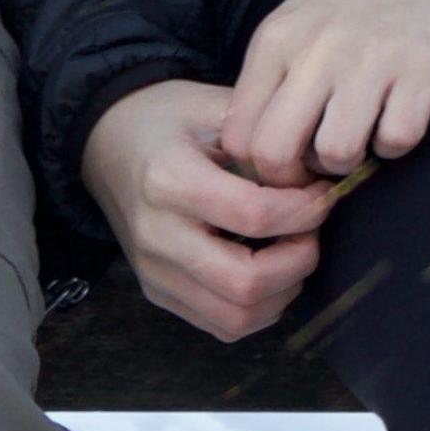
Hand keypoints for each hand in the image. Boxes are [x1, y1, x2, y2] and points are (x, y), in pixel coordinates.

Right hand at [80, 81, 336, 342]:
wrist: (106, 143)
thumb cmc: (165, 119)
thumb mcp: (212, 106)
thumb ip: (267, 138)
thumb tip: (322, 174)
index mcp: (168, 179)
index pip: (253, 215)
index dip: (304, 210)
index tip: (323, 193)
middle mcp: (156, 235)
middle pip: (245, 282)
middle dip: (298, 261)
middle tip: (311, 231)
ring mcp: (154, 272)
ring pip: (237, 317)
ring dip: (283, 291)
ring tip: (292, 251)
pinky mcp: (158, 293)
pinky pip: (222, 325)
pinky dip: (260, 308)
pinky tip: (270, 272)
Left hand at [218, 0, 429, 186]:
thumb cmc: (351, 0)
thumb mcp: (292, 25)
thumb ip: (269, 80)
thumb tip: (252, 150)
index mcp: (275, 42)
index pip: (239, 136)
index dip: (259, 167)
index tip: (285, 162)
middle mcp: (315, 52)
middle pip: (275, 154)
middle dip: (295, 178)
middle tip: (318, 166)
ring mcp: (369, 61)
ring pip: (336, 154)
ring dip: (349, 162)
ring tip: (360, 136)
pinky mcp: (421, 71)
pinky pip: (396, 140)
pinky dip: (395, 145)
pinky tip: (396, 118)